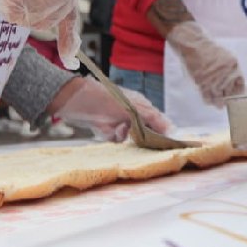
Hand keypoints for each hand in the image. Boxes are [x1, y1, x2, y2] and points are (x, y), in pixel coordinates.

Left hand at [49, 78, 172, 141]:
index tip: (169, 146)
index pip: (160, 122)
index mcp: (142, 104)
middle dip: (140, 138)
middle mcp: (133, 113)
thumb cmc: (105, 99)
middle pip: (145, 133)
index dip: (165, 133)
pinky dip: (111, 137)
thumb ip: (152, 118)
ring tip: (114, 128)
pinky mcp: (107, 129)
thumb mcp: (132, 108)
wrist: (74, 100)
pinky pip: (116, 140)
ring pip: (130, 139)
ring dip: (122, 136)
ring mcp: (120, 121)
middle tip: (132, 135)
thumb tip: (172, 129)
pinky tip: (103, 129)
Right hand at [166, 21, 245, 106]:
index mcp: (233, 66)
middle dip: (227, 97)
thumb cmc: (209, 50)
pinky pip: (207, 98)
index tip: (234, 95)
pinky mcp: (201, 82)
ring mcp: (213, 79)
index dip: (237, 92)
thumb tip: (237, 85)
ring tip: (219, 103)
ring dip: (219, 102)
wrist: (193, 44)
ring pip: (218, 98)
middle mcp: (225, 73)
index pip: (240, 86)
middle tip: (225, 99)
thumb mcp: (226, 57)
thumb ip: (232, 70)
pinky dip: (209, 101)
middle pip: (230, 93)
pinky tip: (210, 100)